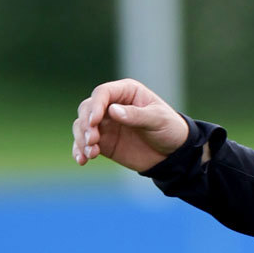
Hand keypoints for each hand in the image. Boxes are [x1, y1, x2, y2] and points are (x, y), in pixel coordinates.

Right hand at [72, 78, 189, 171]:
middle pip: (87, 108)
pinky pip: (84, 143)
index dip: (96, 106)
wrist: (173, 154)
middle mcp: (112, 105)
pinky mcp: (103, 141)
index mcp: (127, 92)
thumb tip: (112, 110)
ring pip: (82, 126)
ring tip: (91, 153)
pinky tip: (82, 160)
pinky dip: (80, 150)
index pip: (103, 93)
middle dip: (86, 124)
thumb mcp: (158, 119)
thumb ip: (136, 115)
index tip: (94, 122)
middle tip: (92, 140)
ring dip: (81, 139)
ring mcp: (106, 123)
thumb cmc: (169, 128)